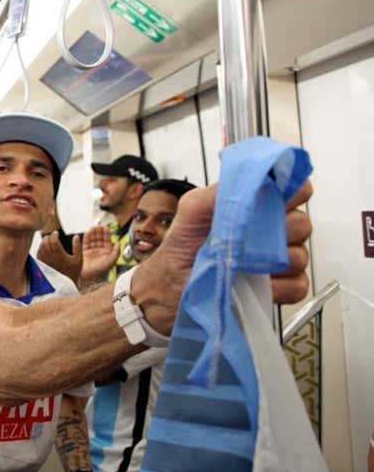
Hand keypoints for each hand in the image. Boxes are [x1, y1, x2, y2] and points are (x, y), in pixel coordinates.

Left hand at [37, 232, 81, 288]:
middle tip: (51, 235)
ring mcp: (46, 262)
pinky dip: (40, 248)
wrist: (66, 284)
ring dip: (43, 242)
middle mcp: (52, 259)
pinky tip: (44, 247)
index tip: (56, 233)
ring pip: (41, 248)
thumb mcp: (79, 259)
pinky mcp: (42, 265)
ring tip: (47, 239)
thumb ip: (78, 247)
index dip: (54, 235)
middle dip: (48, 237)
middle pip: (46, 243)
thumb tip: (75, 235)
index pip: (54, 241)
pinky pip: (38, 254)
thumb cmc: (74, 270)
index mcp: (61, 256)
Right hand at [80, 225, 118, 283]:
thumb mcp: (112, 261)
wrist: (89, 277)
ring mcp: (92, 251)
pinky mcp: (85, 252)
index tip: (105, 227)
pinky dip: (86, 237)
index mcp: (107, 252)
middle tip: (98, 226)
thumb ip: (116, 252)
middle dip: (99, 232)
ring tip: (92, 227)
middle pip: (99, 238)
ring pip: (93, 239)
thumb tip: (118, 242)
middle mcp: (100, 251)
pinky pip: (86, 242)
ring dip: (93, 233)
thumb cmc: (101, 271)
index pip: (107, 240)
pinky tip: (87, 232)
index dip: (106, 233)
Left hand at [131, 181, 312, 332]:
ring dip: (272, 262)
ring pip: (301, 255)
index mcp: (256, 207)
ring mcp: (279, 261)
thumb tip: (243, 181)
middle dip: (277, 230)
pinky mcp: (282, 288)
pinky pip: (298, 285)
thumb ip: (216, 193)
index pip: (293, 189)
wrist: (169, 289)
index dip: (289, 191)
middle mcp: (272, 232)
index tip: (271, 200)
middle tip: (247, 238)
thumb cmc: (181, 249)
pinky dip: (279, 287)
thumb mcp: (189, 213)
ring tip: (242, 265)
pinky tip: (254, 285)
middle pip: (302, 223)